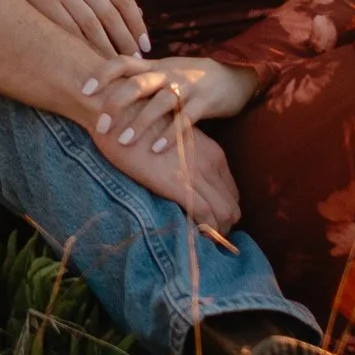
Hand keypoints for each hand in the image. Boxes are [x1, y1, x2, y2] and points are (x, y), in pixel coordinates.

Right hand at [0, 0, 149, 59]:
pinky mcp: (43, 0)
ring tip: (115, 68)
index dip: (137, 23)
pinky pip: (69, 30)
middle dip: (124, 41)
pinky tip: (89, 63)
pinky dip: (82, 49)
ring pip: (91, 25)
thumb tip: (141, 15)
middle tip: (134, 63)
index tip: (145, 46)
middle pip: (110, 13)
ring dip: (106, 49)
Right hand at [81, 106, 242, 233]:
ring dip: (216, 234)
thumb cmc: (141, 128)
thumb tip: (186, 182)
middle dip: (224, 228)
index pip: (232, 193)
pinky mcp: (178, 184)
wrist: (121, 112)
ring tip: (200, 243)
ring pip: (224, 215)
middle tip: (208, 240)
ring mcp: (197, 174)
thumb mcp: (175, 143)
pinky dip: (203, 230)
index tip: (212, 225)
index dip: (225, 212)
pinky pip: (205, 216)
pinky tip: (191, 236)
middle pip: (233, 208)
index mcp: (213, 153)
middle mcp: (211, 164)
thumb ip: (187, 161)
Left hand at [85, 52, 259, 138]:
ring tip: (124, 142)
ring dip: (141, 122)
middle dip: (116, 103)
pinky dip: (171, 134)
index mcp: (154, 66)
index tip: (83, 91)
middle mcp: (168, 73)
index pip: (122, 62)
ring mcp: (188, 87)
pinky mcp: (206, 102)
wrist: (234, 75)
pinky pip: (186, 118)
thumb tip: (101, 90)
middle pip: (138, 83)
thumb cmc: (188, 78)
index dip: (101, 73)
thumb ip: (137, 79)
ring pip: (161, 101)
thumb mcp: (162, 73)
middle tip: (100, 126)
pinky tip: (158, 149)